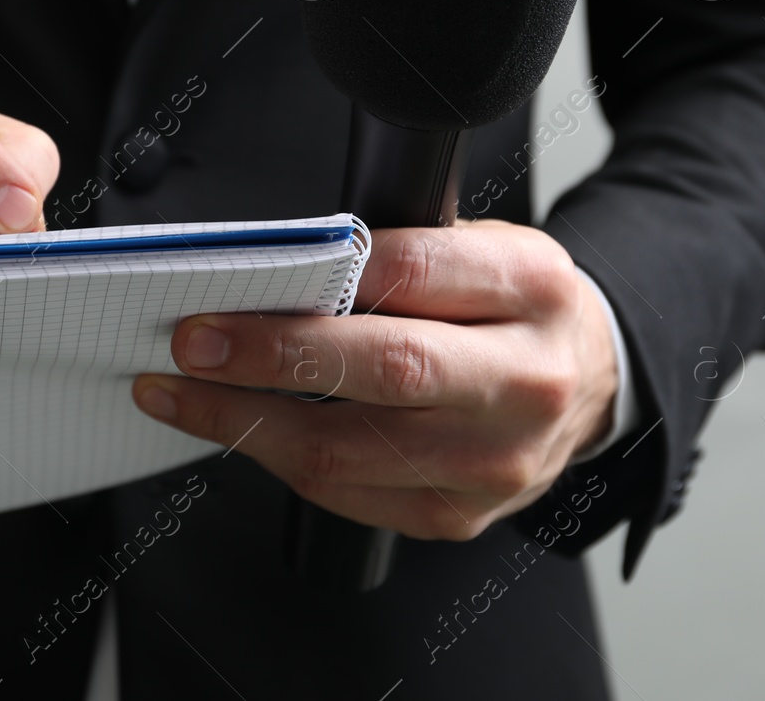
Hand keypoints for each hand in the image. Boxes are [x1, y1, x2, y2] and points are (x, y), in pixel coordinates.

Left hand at [131, 219, 617, 539]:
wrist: (586, 385)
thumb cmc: (512, 308)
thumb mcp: (480, 248)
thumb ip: (400, 256)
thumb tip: (277, 272)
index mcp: (533, 290)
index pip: (417, 272)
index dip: (325, 274)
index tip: (243, 279)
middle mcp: (524, 380)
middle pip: (387, 369)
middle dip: (271, 355)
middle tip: (193, 342)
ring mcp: (495, 461)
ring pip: (348, 448)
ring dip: (245, 420)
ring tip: (178, 392)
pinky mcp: (457, 516)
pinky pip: (345, 493)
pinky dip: (275, 458)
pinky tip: (233, 428)